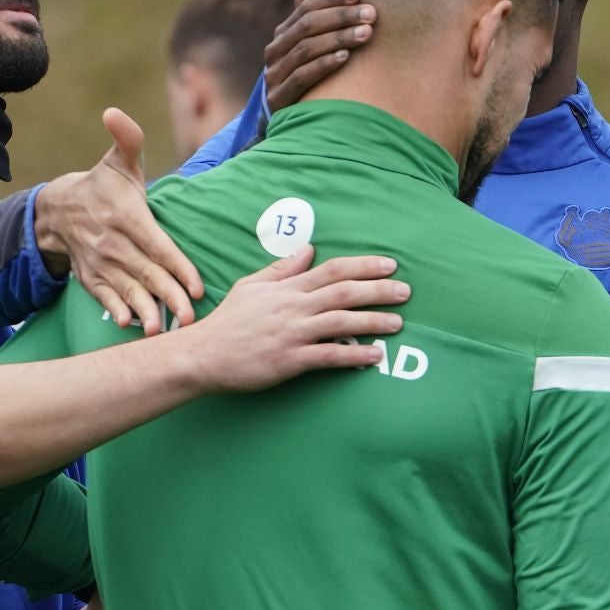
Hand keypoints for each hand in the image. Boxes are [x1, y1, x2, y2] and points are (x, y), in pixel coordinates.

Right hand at [36, 108, 203, 335]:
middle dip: (170, 296)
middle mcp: (112, 244)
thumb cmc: (100, 186)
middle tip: (192, 318)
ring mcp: (100, 264)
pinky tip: (128, 326)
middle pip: (146, 273)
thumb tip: (114, 112)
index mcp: (126, 217)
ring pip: (127, 291)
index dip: (177, 266)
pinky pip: (104, 298)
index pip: (157, 244)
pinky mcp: (91, 279)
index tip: (198, 285)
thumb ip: (127, 140)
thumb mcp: (116, 162)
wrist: (56, 212)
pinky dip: (114, 311)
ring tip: (164, 330)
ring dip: (145, 311)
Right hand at [184, 245, 407, 392]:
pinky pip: (328, 355)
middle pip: (343, 292)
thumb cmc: (228, 321)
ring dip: (373, 321)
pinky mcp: (289, 360)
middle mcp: (294, 307)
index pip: (332, 270)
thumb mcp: (252, 286)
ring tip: (398, 323)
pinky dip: (354, 354)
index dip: (363, 265)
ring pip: (341, 321)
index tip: (389, 264)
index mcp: (286, 288)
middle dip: (378, 290)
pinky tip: (375, 355)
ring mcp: (292, 333)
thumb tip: (308, 249)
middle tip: (406, 291)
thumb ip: (282, 269)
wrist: (203, 354)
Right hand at [264, 0, 376, 111]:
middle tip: (371, 14)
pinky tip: (345, 57)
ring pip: (306, 49)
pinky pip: (303, 76)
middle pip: (307, 26)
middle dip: (341, 17)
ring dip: (338, 38)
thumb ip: (308, 12)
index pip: (305, 7)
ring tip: (366, 34)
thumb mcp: (306, 43)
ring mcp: (275, 75)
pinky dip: (324, 64)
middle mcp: (275, 51)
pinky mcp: (280, 98)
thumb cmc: (306, 74)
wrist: (289, 118)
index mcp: (282, 34)